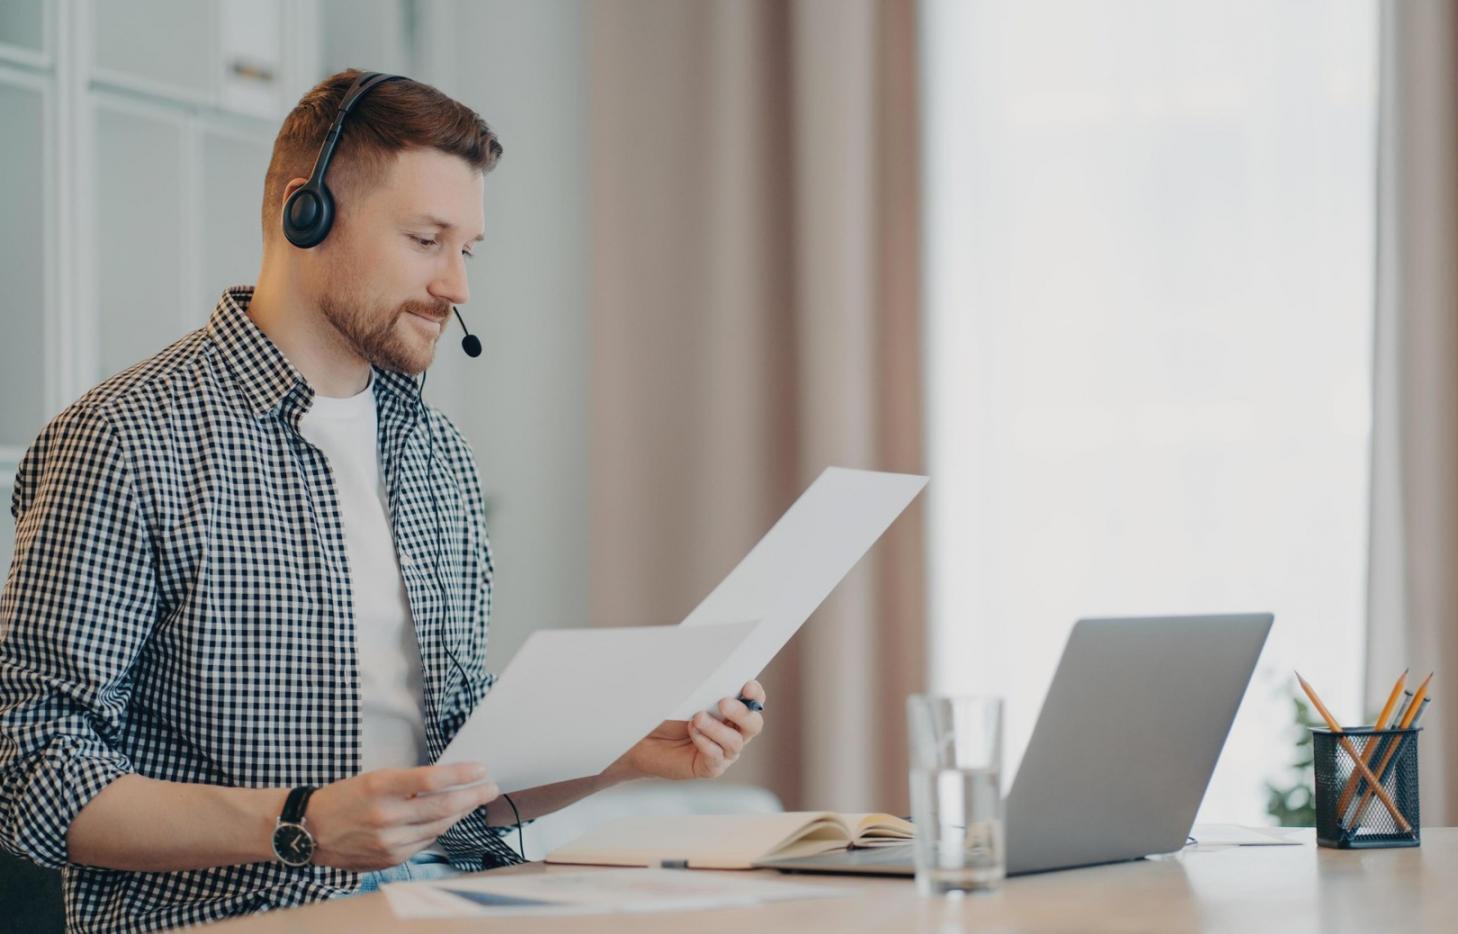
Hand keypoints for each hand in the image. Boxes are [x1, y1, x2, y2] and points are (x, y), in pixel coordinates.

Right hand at [305, 763, 499, 869]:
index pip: (432, 779)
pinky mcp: (390, 859)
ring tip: (471, 801)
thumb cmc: (344, 798)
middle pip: (443, 806)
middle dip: (473, 796)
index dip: (462, 774)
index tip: (481, 769)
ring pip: (439, 826)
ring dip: (460, 813)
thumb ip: (409, 782)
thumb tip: (447, 780)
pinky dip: (438, 828)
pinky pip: (425, 842)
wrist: (310, 831)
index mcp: (381, 787)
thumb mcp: (374, 778)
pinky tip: (445, 819)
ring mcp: (389, 841)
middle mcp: (387, 816)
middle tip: (490, 787)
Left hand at [606, 680, 766, 781]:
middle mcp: (733, 731)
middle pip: (753, 724)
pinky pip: (716, 757)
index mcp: (732, 709)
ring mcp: (724, 751)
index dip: (755, 694)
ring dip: (717, 728)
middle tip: (723, 702)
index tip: (748, 686)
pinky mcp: (710, 767)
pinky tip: (692, 733)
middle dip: (741, 712)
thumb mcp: (686, 695)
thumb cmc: (666, 712)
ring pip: (735, 742)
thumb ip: (705, 687)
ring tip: (697, 718)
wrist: (642, 738)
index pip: (755, 701)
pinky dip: (705, 742)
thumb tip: (714, 672)